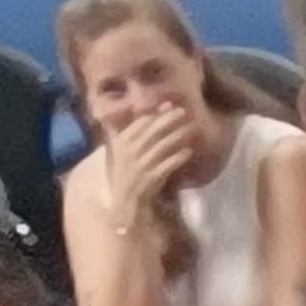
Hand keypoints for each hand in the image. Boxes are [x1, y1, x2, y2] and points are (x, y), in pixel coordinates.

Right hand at [101, 101, 197, 220]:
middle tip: (183, 111)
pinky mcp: (153, 176)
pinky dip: (179, 157)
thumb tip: (129, 115)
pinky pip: (169, 163)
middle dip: (170, 118)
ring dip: (178, 134)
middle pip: (154, 130)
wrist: (125, 200)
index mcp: (121, 142)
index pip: (141, 122)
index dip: (156, 112)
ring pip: (164, 145)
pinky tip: (188, 151)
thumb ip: (118, 133)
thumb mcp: (115, 152)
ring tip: (190, 127)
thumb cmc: (121, 174)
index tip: (168, 104)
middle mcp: (132, 151)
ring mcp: (143, 164)